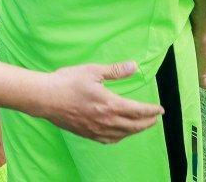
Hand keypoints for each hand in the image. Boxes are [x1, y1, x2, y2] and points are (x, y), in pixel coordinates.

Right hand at [39, 62, 163, 142]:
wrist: (45, 98)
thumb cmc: (67, 81)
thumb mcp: (92, 71)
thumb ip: (115, 70)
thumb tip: (134, 66)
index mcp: (110, 104)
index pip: (138, 111)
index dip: (152, 110)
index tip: (160, 109)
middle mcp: (106, 120)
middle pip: (134, 126)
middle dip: (148, 122)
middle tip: (155, 118)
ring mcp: (97, 129)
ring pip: (124, 134)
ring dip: (136, 130)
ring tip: (142, 125)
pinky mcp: (88, 134)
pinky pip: (110, 139)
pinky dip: (121, 137)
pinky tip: (121, 133)